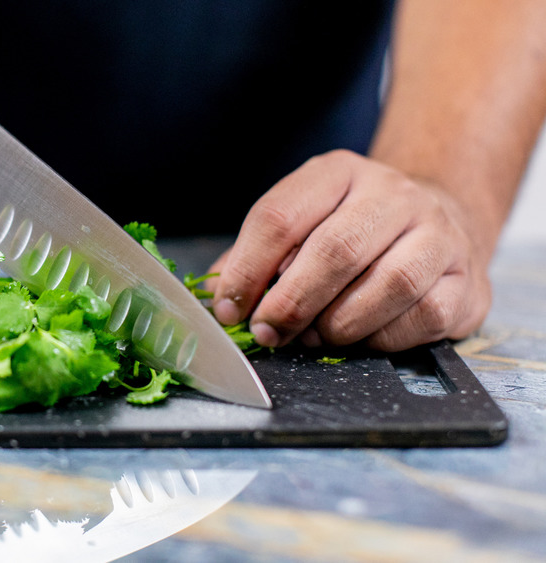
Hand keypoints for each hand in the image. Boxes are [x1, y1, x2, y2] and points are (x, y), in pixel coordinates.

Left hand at [208, 149, 492, 351]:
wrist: (437, 221)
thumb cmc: (350, 231)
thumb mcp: (299, 225)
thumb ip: (254, 258)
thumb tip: (216, 297)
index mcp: (337, 174)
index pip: (280, 216)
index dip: (246, 270)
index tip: (229, 308)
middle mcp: (392, 193)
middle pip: (334, 251)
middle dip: (290, 303)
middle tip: (269, 332)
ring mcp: (437, 232)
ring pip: (387, 284)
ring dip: (339, 324)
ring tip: (317, 334)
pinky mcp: (466, 278)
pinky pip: (422, 316)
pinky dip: (382, 337)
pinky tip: (364, 335)